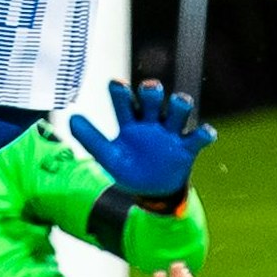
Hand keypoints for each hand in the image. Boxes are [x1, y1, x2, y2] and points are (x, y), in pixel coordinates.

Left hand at [69, 79, 215, 199]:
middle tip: (149, 90)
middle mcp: (150, 121)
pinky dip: (204, 133)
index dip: (120, 90)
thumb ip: (92, 138)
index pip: (124, 100)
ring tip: (178, 103)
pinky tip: (205, 133)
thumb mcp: (109, 156)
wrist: (152, 192)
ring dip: (180, 104)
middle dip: (152, 91)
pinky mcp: (186, 147)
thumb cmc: (129, 168)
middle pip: (153, 98)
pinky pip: (198, 136)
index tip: (116, 84)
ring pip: (179, 110)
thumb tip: (71, 119)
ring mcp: (170, 133)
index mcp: (130, 122)